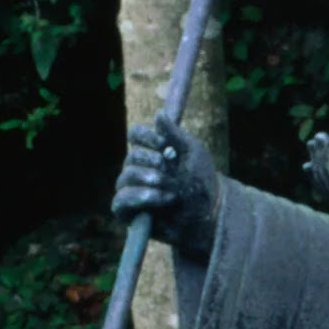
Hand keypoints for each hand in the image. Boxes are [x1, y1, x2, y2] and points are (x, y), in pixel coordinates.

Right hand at [114, 116, 221, 262]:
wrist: (208, 215)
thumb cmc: (202, 183)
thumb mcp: (193, 153)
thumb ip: (175, 134)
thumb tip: (158, 114)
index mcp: (152, 152)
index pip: (135, 135)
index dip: (146, 137)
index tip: (164, 145)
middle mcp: (139, 169)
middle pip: (131, 157)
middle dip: (152, 163)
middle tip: (171, 172)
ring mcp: (132, 191)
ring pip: (125, 178)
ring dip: (150, 181)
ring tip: (172, 190)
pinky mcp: (129, 212)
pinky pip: (120, 200)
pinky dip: (140, 197)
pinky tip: (161, 199)